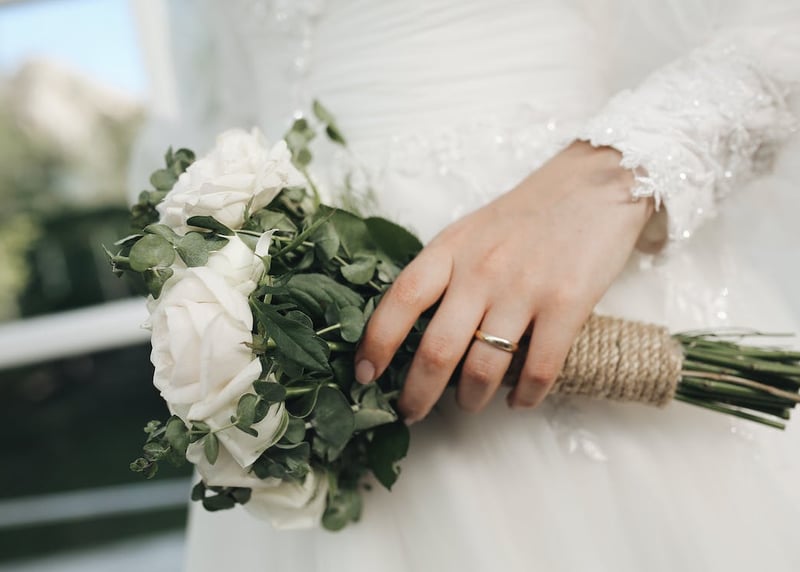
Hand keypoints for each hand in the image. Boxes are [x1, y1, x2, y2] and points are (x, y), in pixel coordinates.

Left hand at [354, 141, 653, 422]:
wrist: (595, 184)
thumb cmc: (526, 215)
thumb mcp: (470, 231)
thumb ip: (443, 272)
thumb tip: (414, 330)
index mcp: (450, 250)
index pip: (401, 300)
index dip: (376, 342)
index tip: (364, 375)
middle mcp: (480, 271)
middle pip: (437, 348)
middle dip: (417, 393)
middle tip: (411, 413)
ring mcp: (523, 288)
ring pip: (484, 367)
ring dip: (471, 400)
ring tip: (469, 405)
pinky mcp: (566, 304)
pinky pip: (538, 369)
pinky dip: (526, 396)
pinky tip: (519, 400)